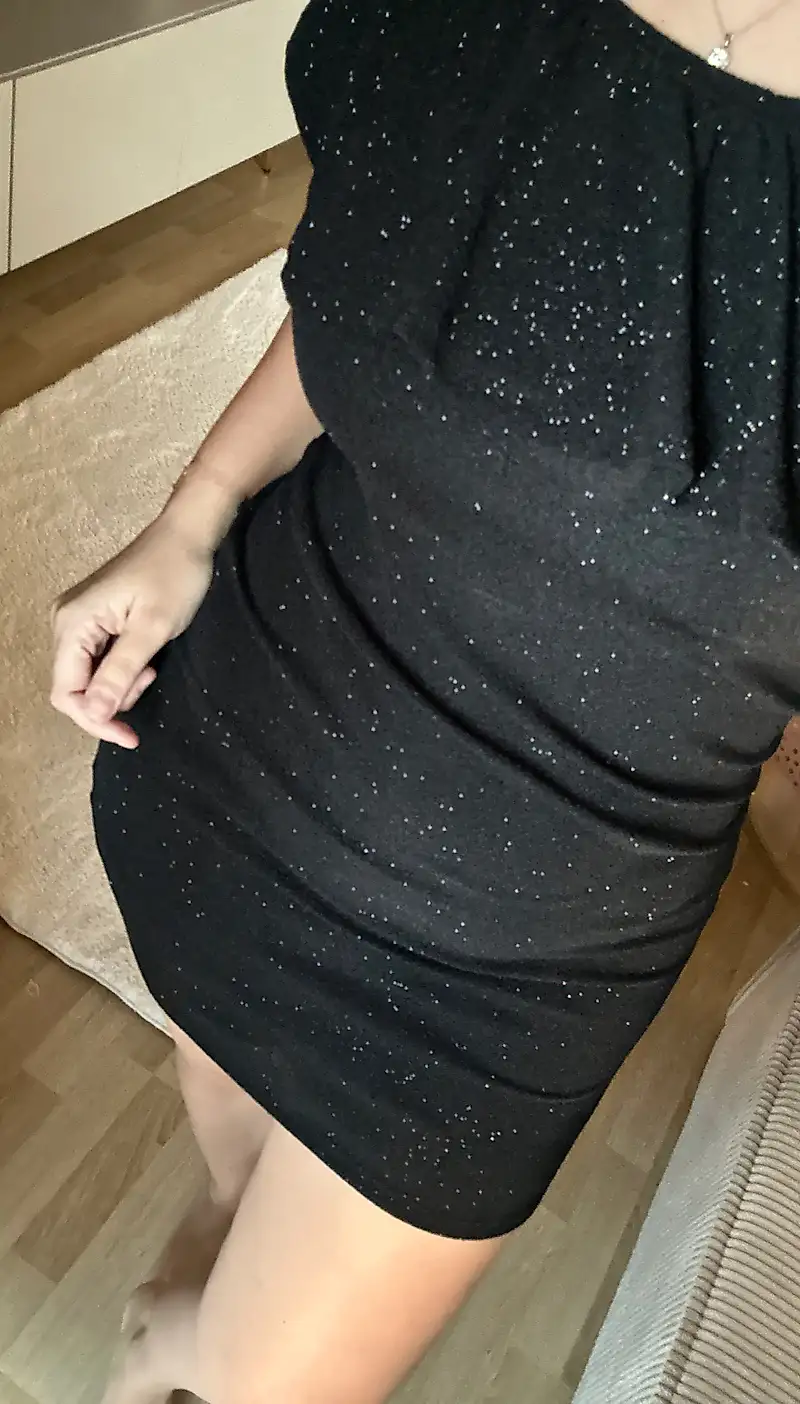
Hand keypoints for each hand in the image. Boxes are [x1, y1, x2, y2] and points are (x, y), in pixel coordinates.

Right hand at [51, 513, 215, 748]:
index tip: (130, 735)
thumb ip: (120, 672)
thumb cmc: (174, 574)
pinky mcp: (93, 619)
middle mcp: (65, 622)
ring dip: (120, 685)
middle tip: (149, 680)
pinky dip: (122, 670)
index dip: (95, 720)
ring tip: (150, 665)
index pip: (66, 693)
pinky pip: (98, 660)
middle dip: (111, 700)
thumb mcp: (152, 629)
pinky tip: (144, 658)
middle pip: (73, 688)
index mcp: (72, 623)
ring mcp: (77, 620)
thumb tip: (93, 713)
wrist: (186, 536)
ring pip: (88, 677)